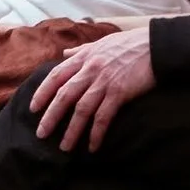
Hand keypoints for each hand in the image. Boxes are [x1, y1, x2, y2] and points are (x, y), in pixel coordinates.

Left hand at [28, 23, 155, 151]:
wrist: (156, 46)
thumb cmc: (129, 44)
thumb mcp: (101, 43)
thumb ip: (81, 50)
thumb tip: (64, 53)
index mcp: (84, 57)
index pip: (56, 76)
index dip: (42, 92)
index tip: (33, 108)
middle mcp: (91, 69)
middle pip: (64, 95)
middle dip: (51, 116)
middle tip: (41, 134)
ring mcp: (105, 81)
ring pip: (82, 109)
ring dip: (72, 130)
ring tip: (65, 146)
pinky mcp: (120, 92)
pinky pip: (104, 116)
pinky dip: (96, 133)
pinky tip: (92, 146)